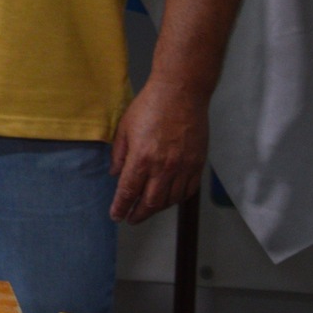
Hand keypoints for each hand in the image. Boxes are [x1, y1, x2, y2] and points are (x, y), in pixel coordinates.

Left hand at [109, 78, 208, 222]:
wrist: (181, 93)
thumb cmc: (149, 106)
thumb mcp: (124, 128)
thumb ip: (119, 154)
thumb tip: (115, 174)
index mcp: (142, 158)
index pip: (129, 191)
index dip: (121, 207)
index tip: (116, 216)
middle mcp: (164, 167)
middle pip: (150, 202)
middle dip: (138, 214)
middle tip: (130, 218)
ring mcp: (183, 167)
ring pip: (170, 200)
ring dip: (157, 208)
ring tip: (147, 209)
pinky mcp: (197, 164)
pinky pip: (188, 190)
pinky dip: (177, 199)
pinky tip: (168, 198)